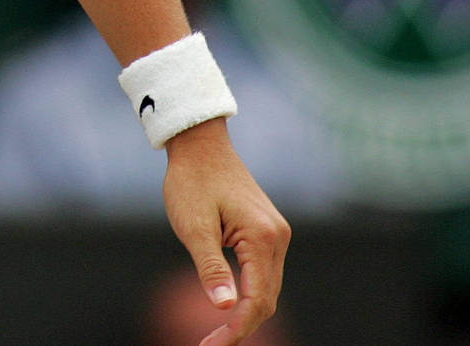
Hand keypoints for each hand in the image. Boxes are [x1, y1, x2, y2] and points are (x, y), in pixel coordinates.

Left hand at [161, 119, 290, 345]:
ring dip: (245, 312)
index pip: (256, 299)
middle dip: (240, 326)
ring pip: (267, 288)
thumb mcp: (194, 226)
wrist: (200, 144)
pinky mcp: (266, 231)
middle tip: (209, 345)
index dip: (235, 329)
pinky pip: (263, 272)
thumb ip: (210, 268)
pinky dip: (248, 294)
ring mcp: (276, 234)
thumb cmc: (192, 180)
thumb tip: (224, 308)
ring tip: (216, 335)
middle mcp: (278, 237)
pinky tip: (229, 306)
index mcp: (262, 237)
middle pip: (266, 299)